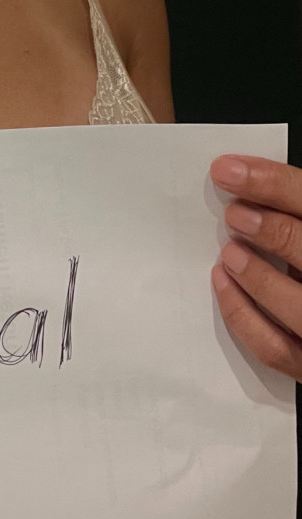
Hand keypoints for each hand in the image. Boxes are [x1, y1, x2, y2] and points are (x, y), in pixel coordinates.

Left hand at [210, 154, 301, 380]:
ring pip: (296, 307)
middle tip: (235, 215)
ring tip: (230, 253)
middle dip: (271, 231)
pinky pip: (274, 348)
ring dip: (257, 277)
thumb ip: (292, 205)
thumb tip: (249, 182)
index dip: (272, 183)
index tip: (228, 170)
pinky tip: (223, 283)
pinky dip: (241, 316)